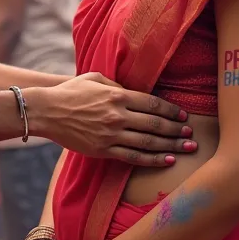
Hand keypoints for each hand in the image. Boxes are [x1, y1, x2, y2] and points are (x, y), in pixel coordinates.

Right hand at [27, 73, 195, 165]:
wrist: (46, 111)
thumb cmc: (70, 92)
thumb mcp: (95, 78)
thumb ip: (117, 85)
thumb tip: (135, 91)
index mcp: (117, 95)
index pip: (152, 103)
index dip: (171, 110)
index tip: (182, 115)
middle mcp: (117, 115)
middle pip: (155, 124)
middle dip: (177, 130)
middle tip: (192, 134)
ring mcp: (110, 134)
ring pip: (148, 143)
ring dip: (171, 146)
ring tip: (187, 148)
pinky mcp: (103, 150)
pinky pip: (132, 157)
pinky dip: (152, 160)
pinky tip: (166, 161)